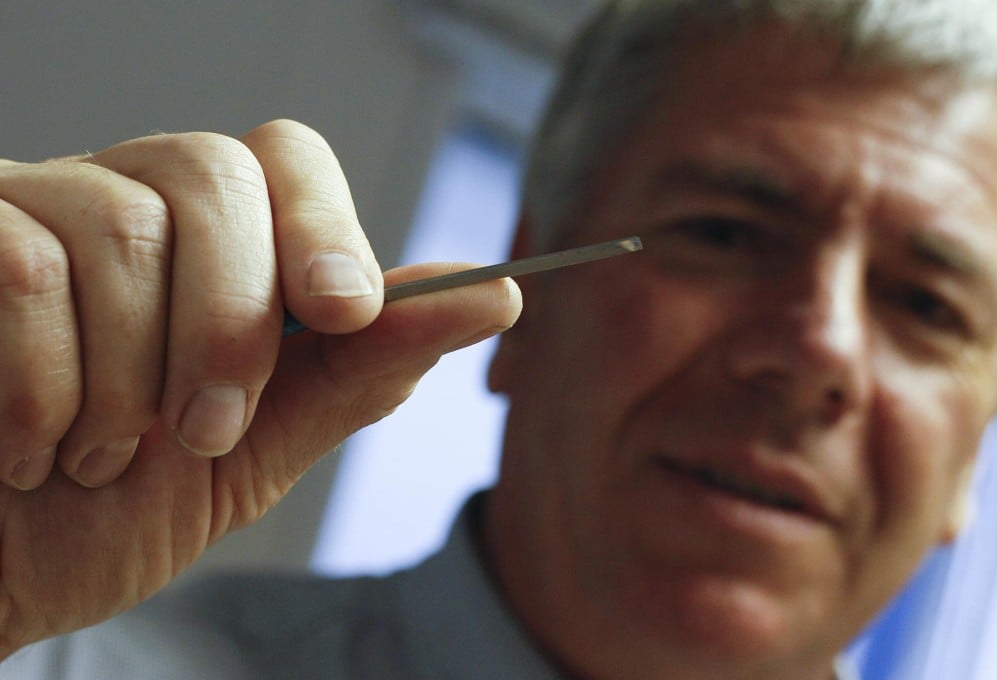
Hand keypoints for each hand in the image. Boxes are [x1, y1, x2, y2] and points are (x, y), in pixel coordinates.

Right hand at [0, 120, 520, 655]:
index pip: (282, 159)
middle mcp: (119, 203)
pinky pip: (25, 266)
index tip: (345, 310)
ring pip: (122, 228)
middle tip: (211, 428)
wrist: (3, 577)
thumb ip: (365, 366)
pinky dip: (46, 388)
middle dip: (232, 322)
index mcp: (204, 245)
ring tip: (106, 457)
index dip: (323, 225)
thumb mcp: (266, 443)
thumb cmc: (119, 510)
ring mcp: (29, 211)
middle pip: (213, 174)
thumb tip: (491, 297)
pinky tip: (34, 449)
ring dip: (133, 383)